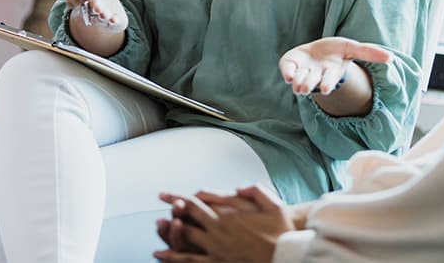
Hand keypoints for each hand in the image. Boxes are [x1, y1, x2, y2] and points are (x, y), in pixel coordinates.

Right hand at [65, 0, 127, 31]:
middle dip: (90, 4)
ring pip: (98, 17)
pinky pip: (111, 24)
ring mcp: (99, 16)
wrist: (109, 8)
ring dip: (101, 14)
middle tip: (94, 1)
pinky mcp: (111, 22)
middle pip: (86, 8)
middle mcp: (88, 7)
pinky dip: (112, 22)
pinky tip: (114, 20)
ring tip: (104, 13)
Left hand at [154, 185, 293, 261]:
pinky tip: (162, 256)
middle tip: (159, 209)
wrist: (285, 255)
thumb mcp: (273, 203)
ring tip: (158, 234)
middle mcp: (217, 232)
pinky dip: (175, 259)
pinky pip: (192, 261)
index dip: (177, 198)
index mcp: (227, 215)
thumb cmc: (281, 230)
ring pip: (186, 242)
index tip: (164, 195)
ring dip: (170, 236)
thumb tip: (238, 187)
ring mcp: (216, 249)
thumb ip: (254, 190)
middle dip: (172, 214)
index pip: (195, 204)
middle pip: (186, 221)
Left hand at [279, 36, 392, 94]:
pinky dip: (287, 72)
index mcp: (329, 74)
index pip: (328, 80)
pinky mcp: (290, 66)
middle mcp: (315, 76)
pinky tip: (287, 74)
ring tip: (298, 83)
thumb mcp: (351, 48)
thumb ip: (369, 52)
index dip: (327, 83)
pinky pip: (287, 70)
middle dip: (309, 84)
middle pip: (312, 82)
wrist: (314, 52)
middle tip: (305, 88)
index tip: (325, 89)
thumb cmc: (334, 52)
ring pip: (299, 80)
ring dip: (298, 81)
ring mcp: (301, 72)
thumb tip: (392, 58)